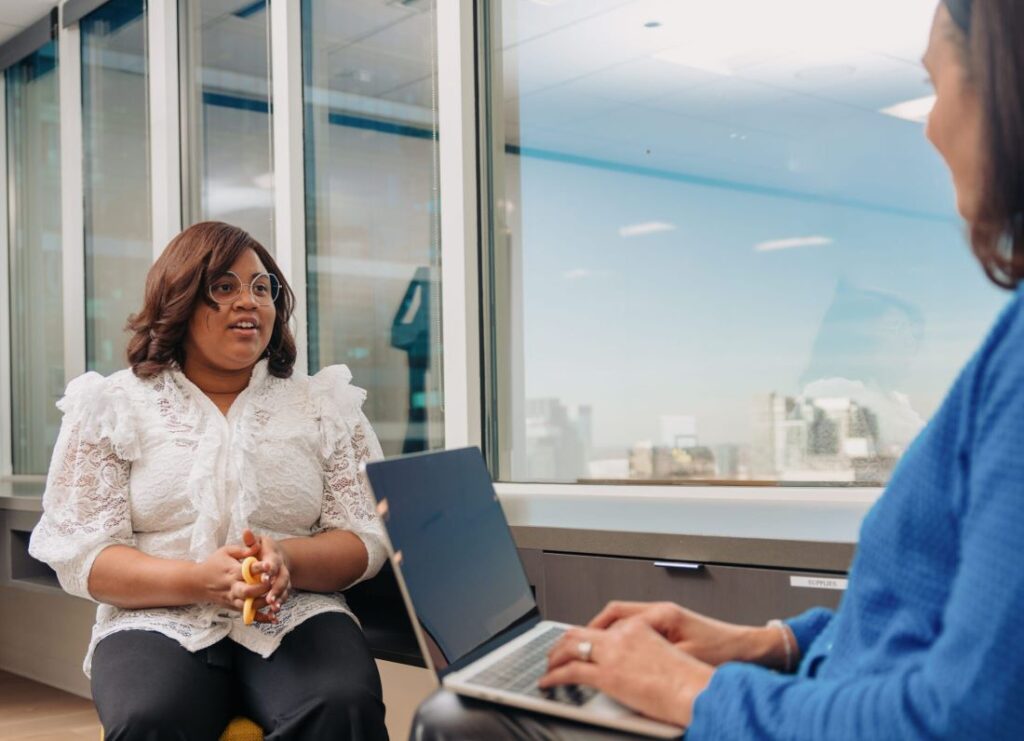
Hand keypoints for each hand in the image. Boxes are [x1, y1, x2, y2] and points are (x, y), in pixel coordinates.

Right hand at [195, 542, 276, 622]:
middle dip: (261, 588)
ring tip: (276, 598)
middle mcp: (232, 587)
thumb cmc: (215, 563)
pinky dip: (261, 618)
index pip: (246, 570)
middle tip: (273, 583)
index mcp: (231, 571)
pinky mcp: (234, 607)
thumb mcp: (226, 551)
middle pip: (247, 592)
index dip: (258, 568)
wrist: (198, 582)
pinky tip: (273, 618)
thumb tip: (257, 546)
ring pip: (249, 605)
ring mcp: (233, 599)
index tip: (269, 565)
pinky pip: (248, 614)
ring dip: (263, 603)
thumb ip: (243, 549)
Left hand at [242, 529, 292, 613]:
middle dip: (276, 589)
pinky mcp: (282, 588)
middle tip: (269, 598)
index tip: (264, 577)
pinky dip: (279, 605)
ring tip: (273, 608)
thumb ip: (251, 540)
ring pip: (284, 590)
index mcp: (274, 557)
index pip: (274, 563)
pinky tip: (274, 615)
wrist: (278, 556)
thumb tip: (246, 531)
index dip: (270, 570)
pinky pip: (283, 598)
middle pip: (282, 579)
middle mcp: (282, 568)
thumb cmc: (263, 549)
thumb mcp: (257, 542)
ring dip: (279, 599)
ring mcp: (284, 579)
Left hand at [540, 618, 712, 727]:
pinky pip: (572, 671)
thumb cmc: (694, 677)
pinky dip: (555, 675)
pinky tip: (548, 681)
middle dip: (565, 642)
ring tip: (548, 665)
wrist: (701, 689)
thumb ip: (646, 651)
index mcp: (640, 626)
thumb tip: (632, 664)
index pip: (603, 623)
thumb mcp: (669, 653)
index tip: (578, 639)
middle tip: (555, 652)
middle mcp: (624, 633)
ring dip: (556, 655)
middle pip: (582, 630)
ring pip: (572, 646)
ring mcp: (614, 653)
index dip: (586, 633)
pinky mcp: (608, 675)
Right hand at [589, 601, 782, 667]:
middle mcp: (662, 611)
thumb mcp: (685, 657)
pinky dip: (624, 637)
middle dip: (594, 628)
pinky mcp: (672, 626)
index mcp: (662, 614)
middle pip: (616, 613)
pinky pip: (638, 627)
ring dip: (609, 632)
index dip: (595, 629)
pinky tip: (621, 651)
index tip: (580, 641)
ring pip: (626, 619)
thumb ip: (653, 656)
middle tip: (577, 643)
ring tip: (594, 648)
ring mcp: (666, 617)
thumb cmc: (724, 652)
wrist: (749, 650)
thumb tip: (625, 662)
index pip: (617, 614)